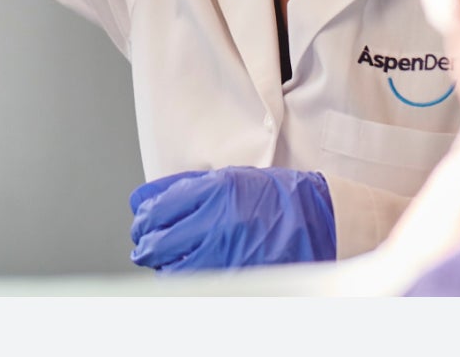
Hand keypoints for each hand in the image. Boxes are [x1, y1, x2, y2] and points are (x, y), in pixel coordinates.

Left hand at [128, 166, 335, 271]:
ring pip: (171, 268)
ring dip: (161, 263)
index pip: (158, 209)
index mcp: (217, 193)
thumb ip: (187, 187)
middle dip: (145, 243)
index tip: (142, 220)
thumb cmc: (275, 196)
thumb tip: (146, 199)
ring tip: (162, 257)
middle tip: (144, 242)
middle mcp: (218, 225)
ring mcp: (226, 256)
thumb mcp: (230, 177)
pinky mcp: (234, 278)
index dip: (143, 217)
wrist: (317, 221)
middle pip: (158, 242)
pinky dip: (182, 277)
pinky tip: (185, 268)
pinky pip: (194, 282)